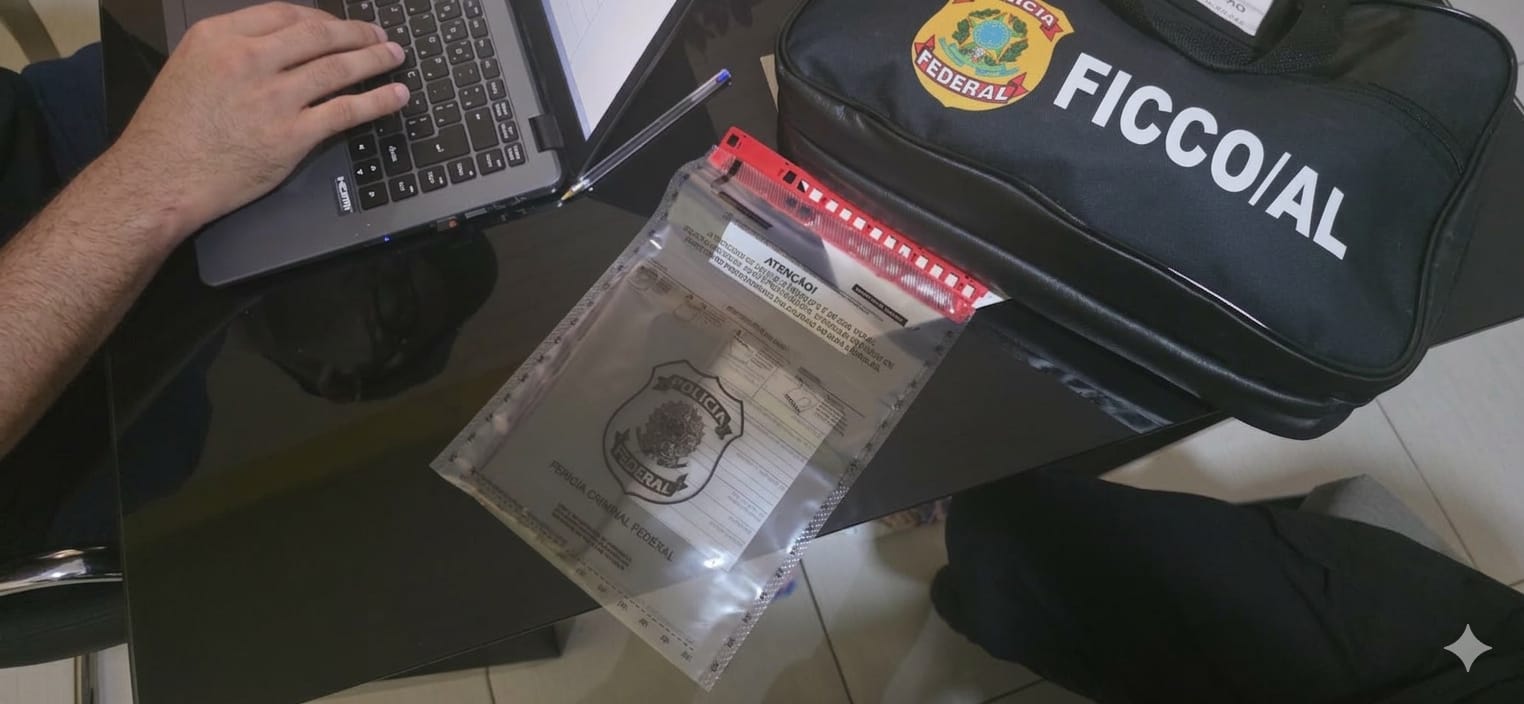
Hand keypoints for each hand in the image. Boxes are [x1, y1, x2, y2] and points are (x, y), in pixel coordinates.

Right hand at [103, 2, 408, 239]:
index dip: (321, 17)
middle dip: (356, 33)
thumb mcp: (189, 68)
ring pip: (339, 68)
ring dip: (374, 59)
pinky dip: (378, 100)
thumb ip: (231, 52)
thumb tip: (277, 48)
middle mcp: (249, 60)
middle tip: (378, 35)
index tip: (339, 24)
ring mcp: (273, 97)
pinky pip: (347, 110)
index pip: (285, 14)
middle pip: (318, 35)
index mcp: (220, 37)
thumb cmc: (170, 131)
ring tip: (394, 56)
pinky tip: (396, 95)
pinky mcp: (291, 134)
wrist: (159, 178)